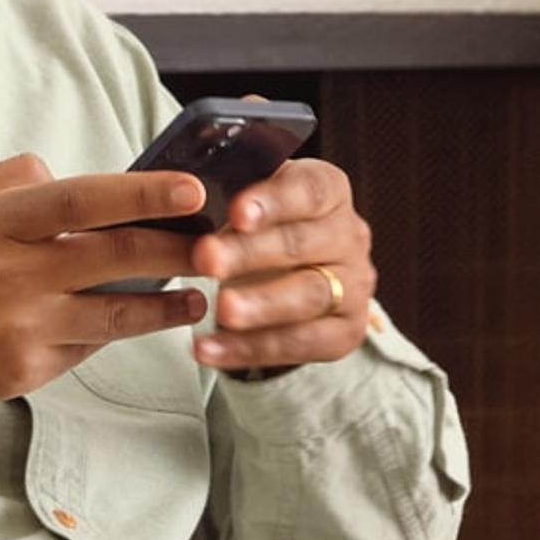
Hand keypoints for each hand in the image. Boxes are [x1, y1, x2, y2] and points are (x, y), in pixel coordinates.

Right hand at [0, 154, 213, 436]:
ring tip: (200, 294)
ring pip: (118, 315)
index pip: (84, 200)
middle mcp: (14, 277)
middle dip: (179, 249)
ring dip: (168, 304)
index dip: (144, 193)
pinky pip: (88, 347)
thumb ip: (9, 182)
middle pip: (117, 257)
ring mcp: (23, 330)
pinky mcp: (26, 373)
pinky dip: (115, 332)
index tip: (192, 189)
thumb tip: (65, 174)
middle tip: (219, 243)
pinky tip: (137, 321)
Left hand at [189, 157, 377, 374]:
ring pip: (309, 295)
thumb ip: (230, 197)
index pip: (309, 190)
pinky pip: (301, 344)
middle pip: (302, 244)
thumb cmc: (261, 232)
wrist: (284, 277)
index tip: (236, 212)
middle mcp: (349, 237)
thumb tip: (186, 193)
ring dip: (260, 304)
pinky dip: (251, 349)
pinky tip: (213, 349)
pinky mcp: (346, 332)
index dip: (273, 201)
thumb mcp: (248, 202)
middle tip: (207, 260)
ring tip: (221, 310)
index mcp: (329, 193)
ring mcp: (353, 287)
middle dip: (251, 253)